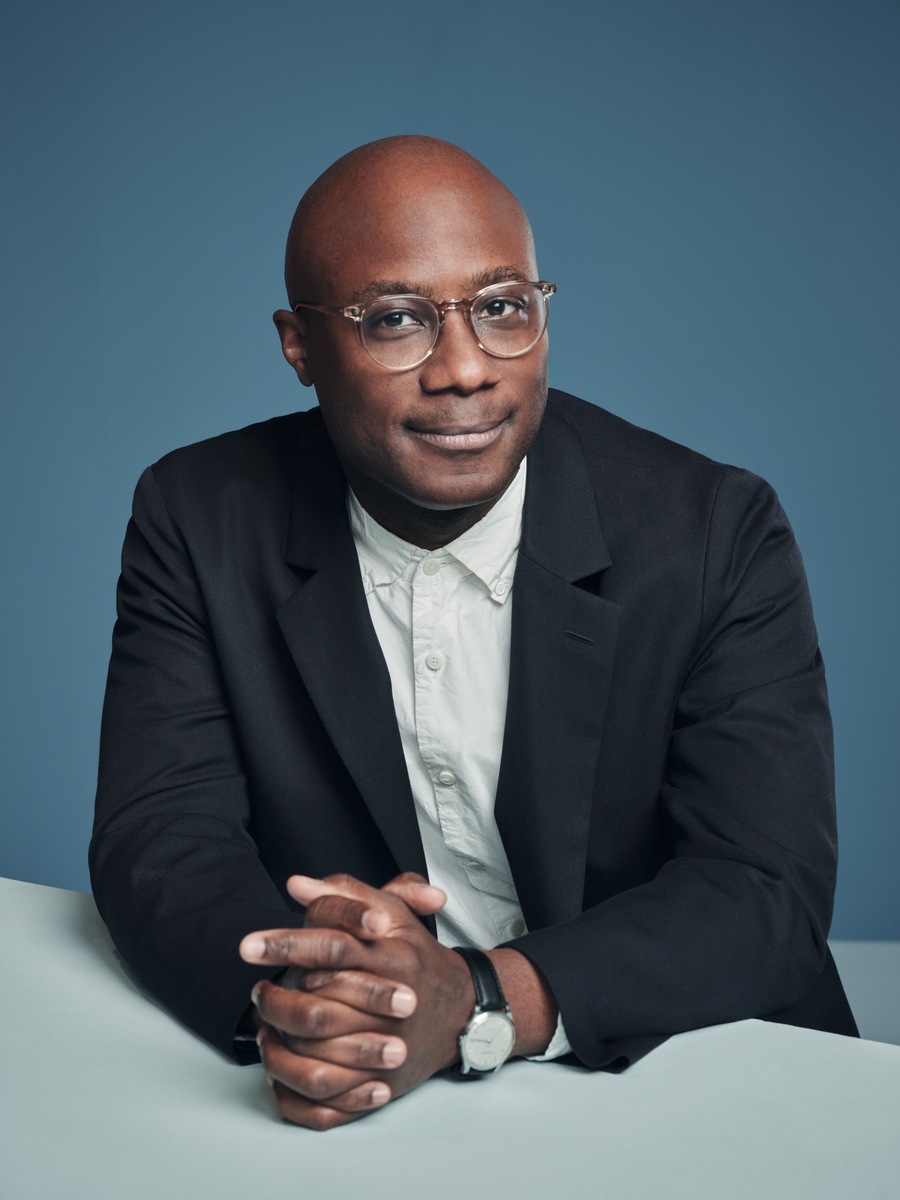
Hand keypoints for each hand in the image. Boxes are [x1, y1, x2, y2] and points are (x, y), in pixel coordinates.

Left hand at [240, 872, 558, 1129]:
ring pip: (317, 1058)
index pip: (332, 946)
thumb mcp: (391, 912)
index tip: (247, 945)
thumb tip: (296, 884)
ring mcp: (388, 1051)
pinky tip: (279, 1065)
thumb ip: (344, 894)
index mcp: (393, 956)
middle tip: (256, 990)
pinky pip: (326, 1101)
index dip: (285, 944)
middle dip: (277, 999)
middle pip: (319, 1006)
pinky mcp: (382, 1085)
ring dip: (280, 1044)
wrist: (462, 1010)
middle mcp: (393, 1005)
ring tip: (264, 1023)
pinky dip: (295, 1087)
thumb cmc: (418, 956)